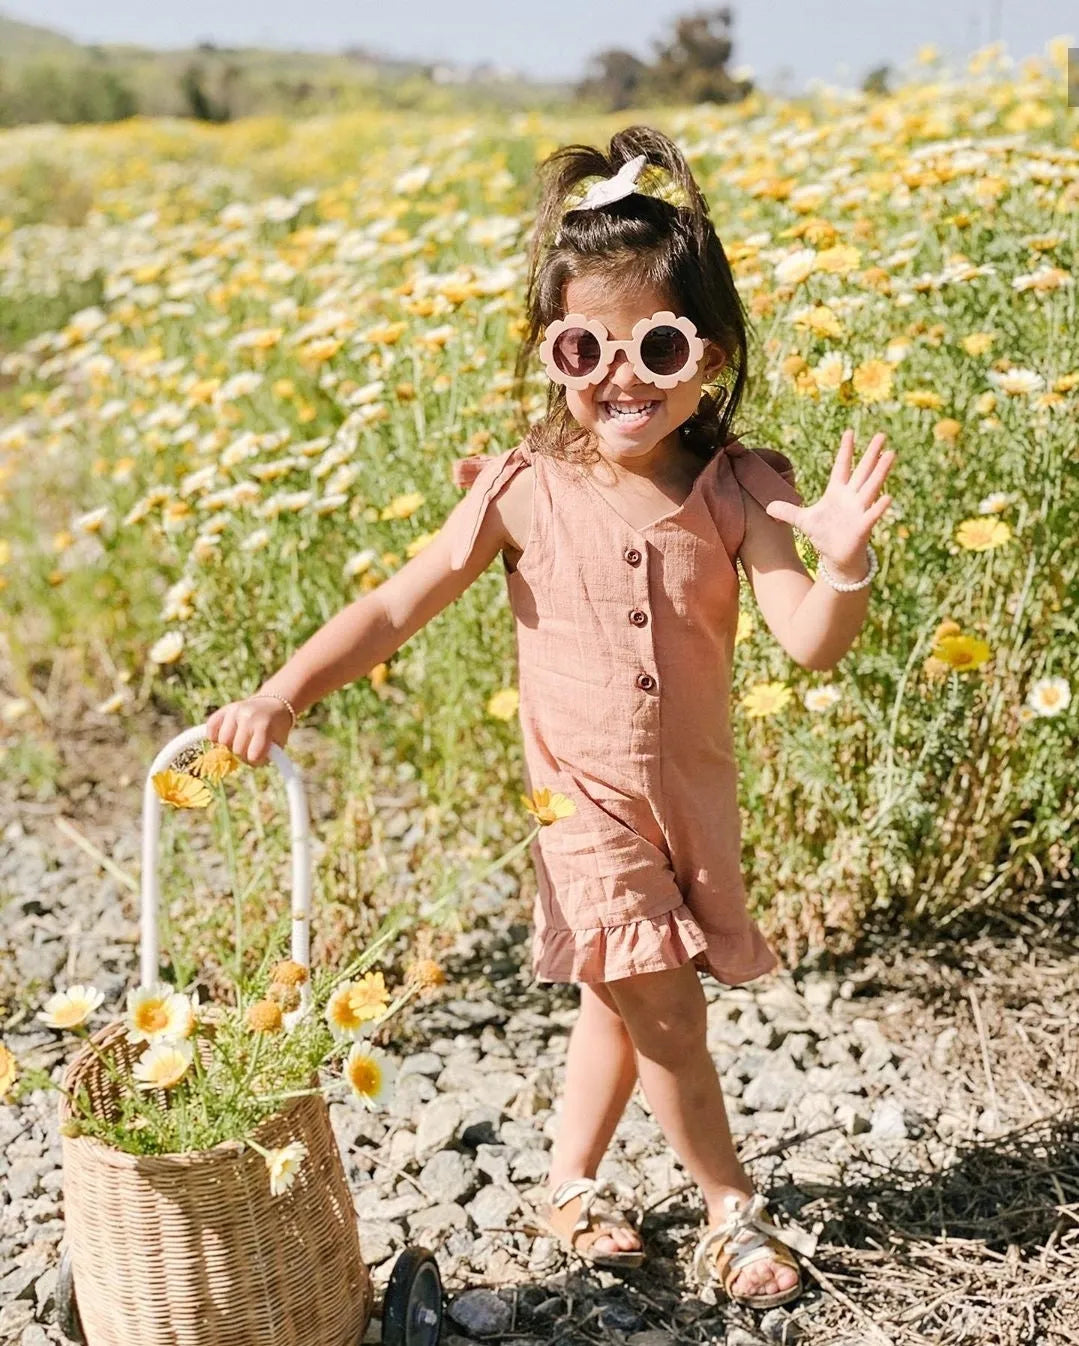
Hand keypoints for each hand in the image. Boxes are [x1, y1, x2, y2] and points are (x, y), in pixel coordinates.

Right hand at [204, 696, 292, 766]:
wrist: (272, 704)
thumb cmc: (276, 728)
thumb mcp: (279, 742)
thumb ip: (266, 755)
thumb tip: (250, 761)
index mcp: (264, 726)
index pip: (253, 755)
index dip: (256, 761)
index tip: (260, 756)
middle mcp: (247, 717)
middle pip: (236, 750)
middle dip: (243, 755)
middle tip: (250, 749)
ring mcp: (234, 711)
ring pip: (222, 741)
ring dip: (230, 746)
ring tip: (239, 741)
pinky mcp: (224, 709)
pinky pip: (210, 727)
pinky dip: (214, 736)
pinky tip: (225, 737)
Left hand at [764, 429, 894, 579]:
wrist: (836, 558)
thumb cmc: (824, 536)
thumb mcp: (803, 521)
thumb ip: (788, 512)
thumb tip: (768, 507)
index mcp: (837, 492)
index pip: (842, 467)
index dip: (845, 450)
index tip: (849, 432)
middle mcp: (851, 498)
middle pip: (863, 471)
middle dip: (871, 454)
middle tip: (882, 435)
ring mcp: (859, 511)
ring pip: (871, 487)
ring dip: (880, 472)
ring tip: (891, 454)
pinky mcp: (862, 527)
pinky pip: (872, 515)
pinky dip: (879, 507)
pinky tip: (888, 497)